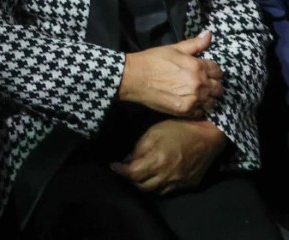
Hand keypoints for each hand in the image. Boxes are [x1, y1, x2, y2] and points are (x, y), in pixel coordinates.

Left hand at [111, 119, 227, 194]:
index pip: (132, 174)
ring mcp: (179, 183)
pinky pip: (169, 191)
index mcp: (157, 161)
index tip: (113, 166)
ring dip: (144, 184)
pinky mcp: (189, 185)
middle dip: (130, 179)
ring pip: (155, 191)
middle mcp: (168, 176)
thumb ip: (138, 149)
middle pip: (142, 186)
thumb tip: (127, 161)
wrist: (208, 136)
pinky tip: (156, 177)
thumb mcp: (153, 133)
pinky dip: (159, 186)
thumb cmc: (178, 129)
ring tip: (139, 175)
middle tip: (126, 170)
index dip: (120, 171)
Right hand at [118, 31, 223, 117]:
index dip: (212, 71)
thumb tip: (209, 34)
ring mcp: (193, 99)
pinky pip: (201, 112)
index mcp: (198, 67)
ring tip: (197, 94)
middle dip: (212, 85)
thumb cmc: (152, 60)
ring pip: (212, 101)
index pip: (218, 71)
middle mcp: (199, 84)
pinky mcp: (185, 111)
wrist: (133, 78)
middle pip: (218, 88)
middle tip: (202, 83)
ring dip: (207, 97)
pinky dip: (198, 108)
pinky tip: (190, 101)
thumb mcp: (173, 49)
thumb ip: (194, 44)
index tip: (205, 71)